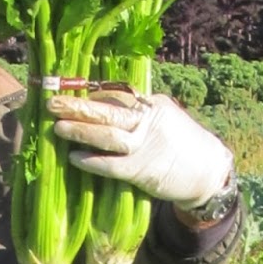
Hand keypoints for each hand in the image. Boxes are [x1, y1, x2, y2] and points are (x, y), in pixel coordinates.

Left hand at [48, 90, 233, 210]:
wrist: (210, 171)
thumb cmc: (183, 148)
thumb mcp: (164, 120)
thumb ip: (139, 116)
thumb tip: (104, 111)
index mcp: (151, 104)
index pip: (116, 94)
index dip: (91, 94)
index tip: (67, 91)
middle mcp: (149, 119)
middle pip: (109, 109)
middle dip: (79, 106)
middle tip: (52, 103)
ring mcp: (146, 144)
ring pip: (109, 134)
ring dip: (82, 131)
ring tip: (59, 127)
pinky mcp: (144, 170)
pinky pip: (113, 164)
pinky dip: (93, 161)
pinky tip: (75, 158)